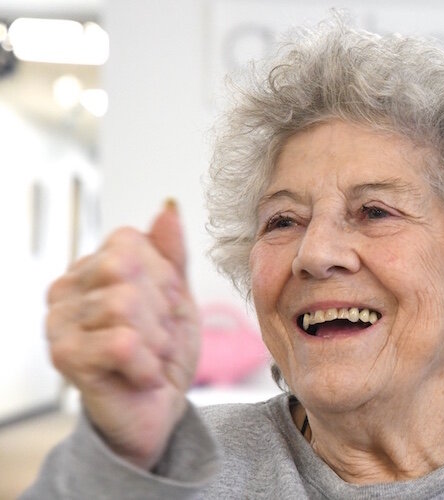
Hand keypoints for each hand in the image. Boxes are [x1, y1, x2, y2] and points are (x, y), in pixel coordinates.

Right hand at [46, 201, 199, 469]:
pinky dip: (147, 363)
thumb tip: (167, 209)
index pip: (130, 242)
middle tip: (159, 336)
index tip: (165, 308)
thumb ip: (171, 253)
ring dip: (157, 339)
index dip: (163, 276)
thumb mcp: (177, 297)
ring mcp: (60, 324)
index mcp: (91, 270)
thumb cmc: (162, 354)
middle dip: (160, 308)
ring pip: (125, 305)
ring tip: (151, 357)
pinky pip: (121, 342)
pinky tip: (143, 375)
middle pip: (126, 270)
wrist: (158, 411)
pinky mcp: (66, 358)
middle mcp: (66, 290)